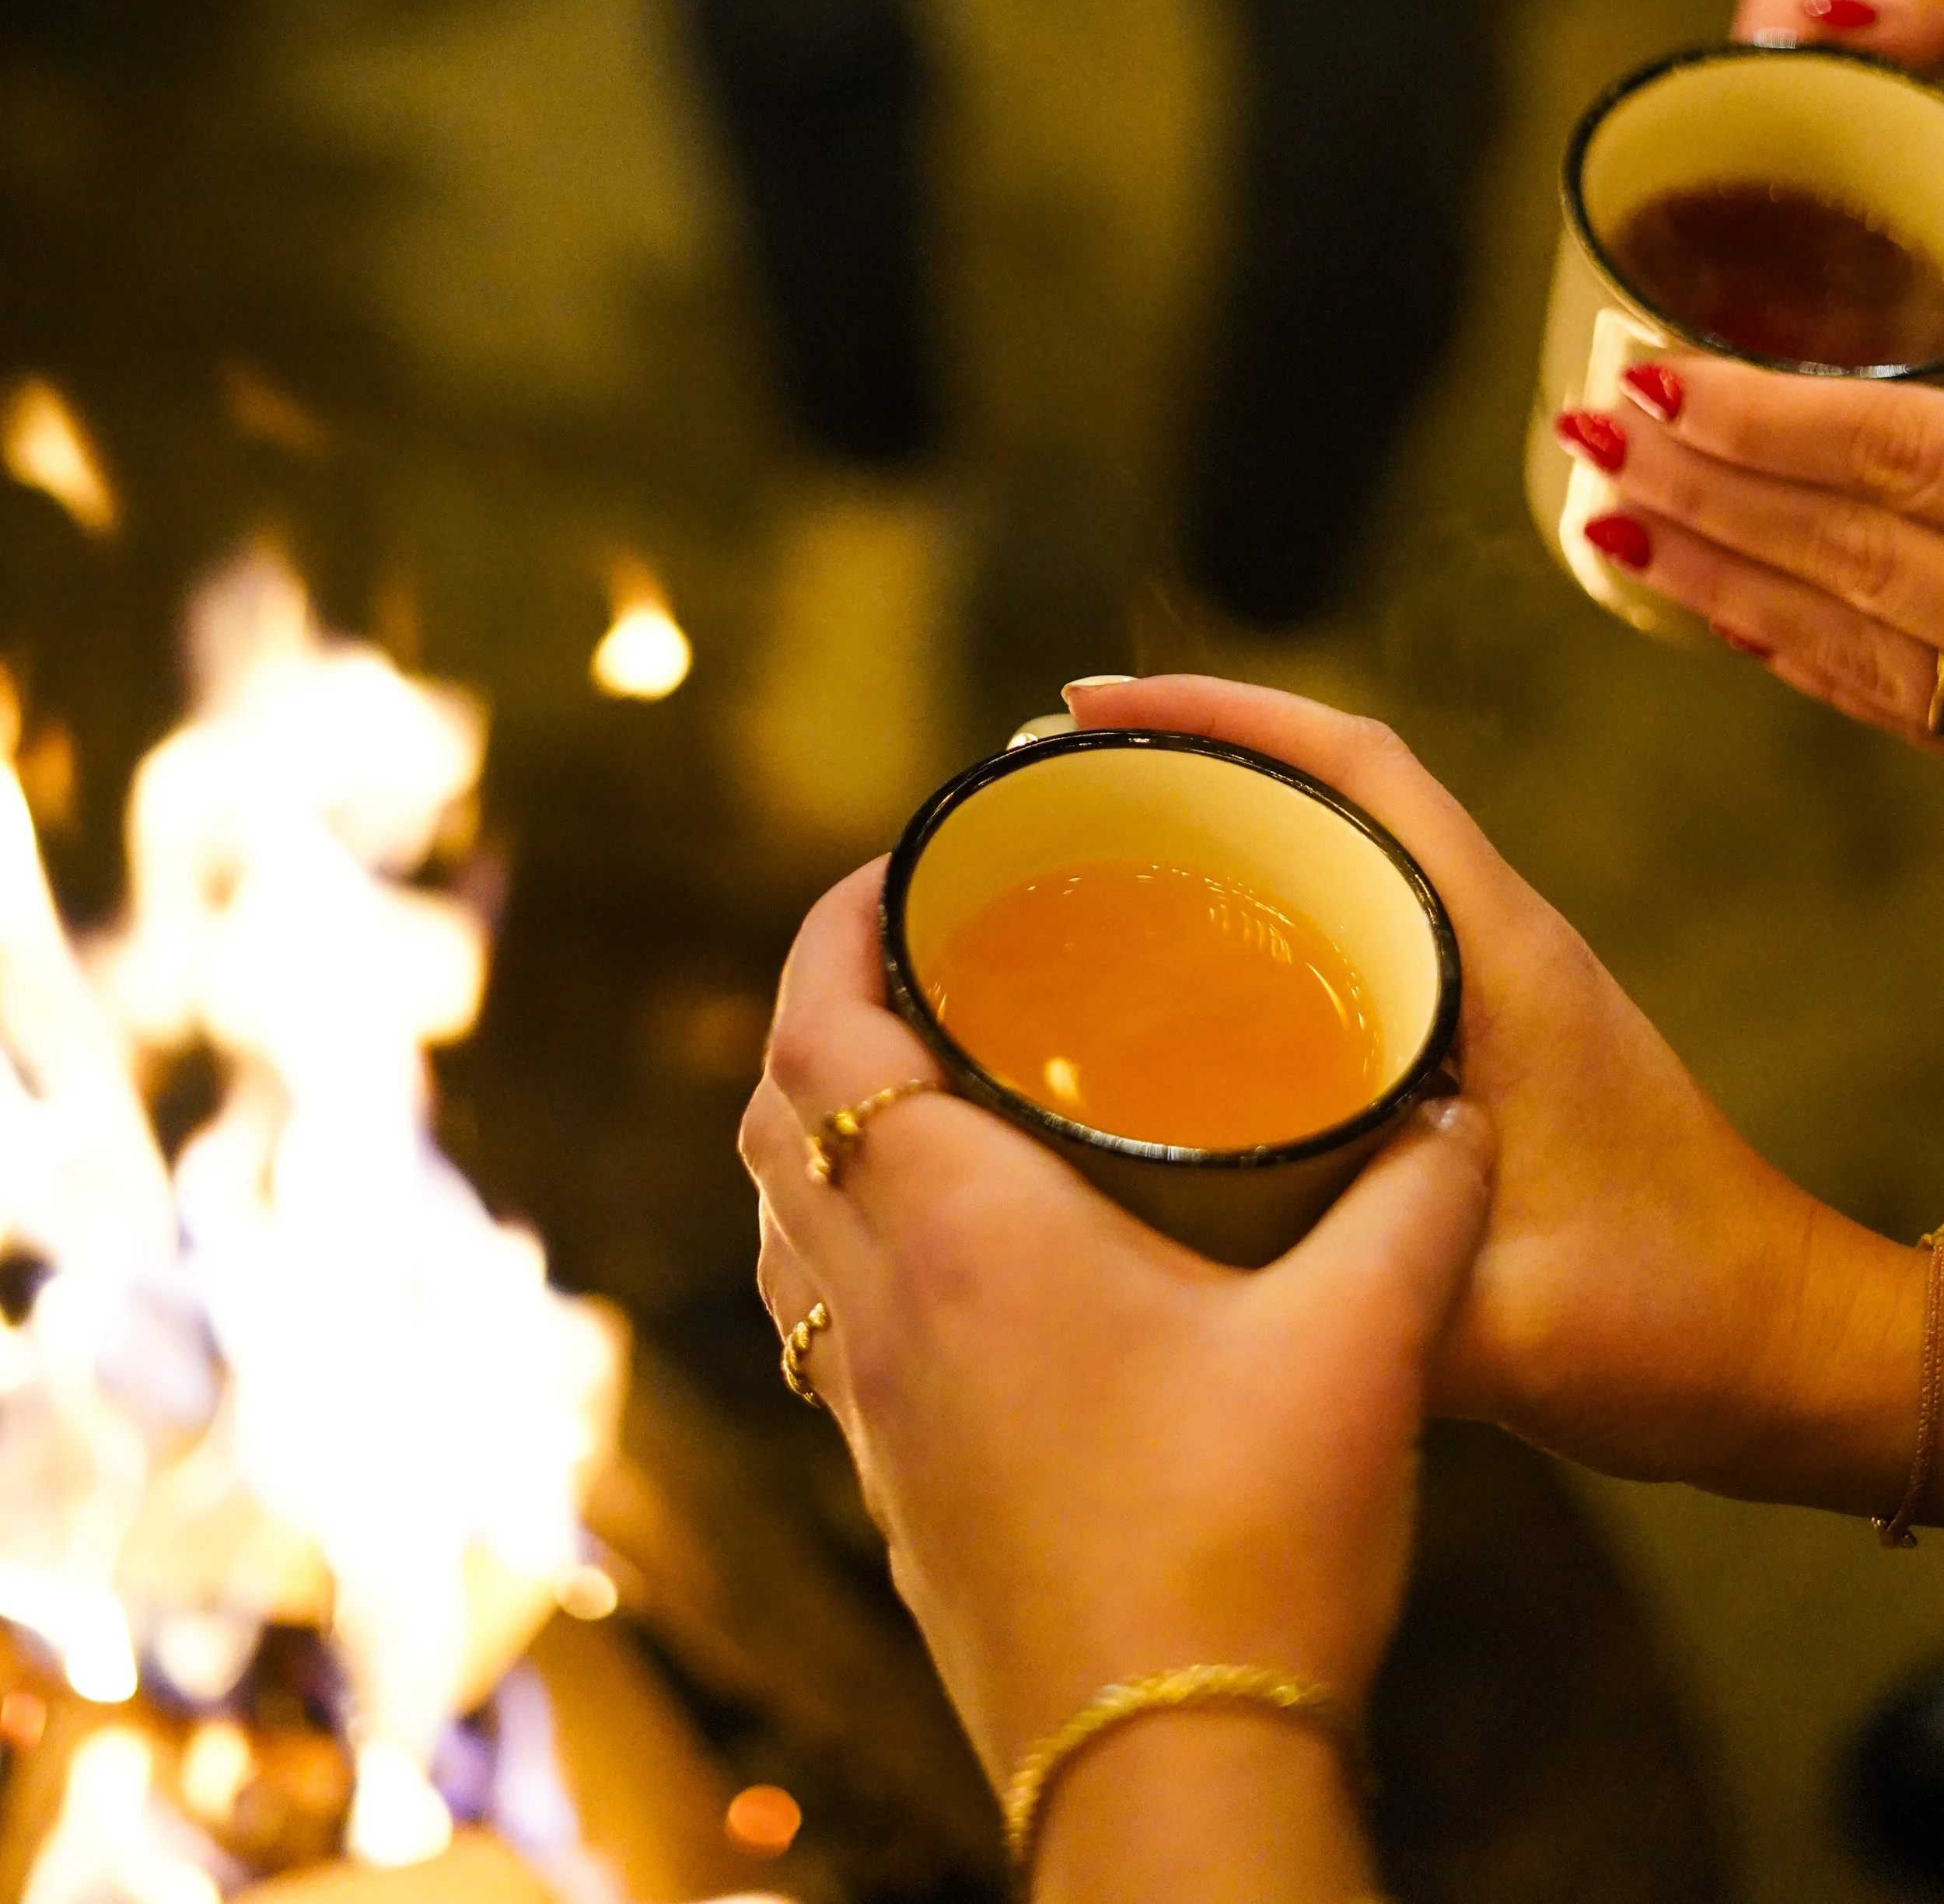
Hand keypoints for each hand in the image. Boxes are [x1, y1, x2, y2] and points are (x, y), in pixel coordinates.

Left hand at [740, 863, 1492, 1896]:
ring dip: (816, 1129)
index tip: (903, 863)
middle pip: (773, 1110)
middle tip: (921, 956)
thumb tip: (1457, 1109)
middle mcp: (878, 1304)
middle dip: (819, 1007)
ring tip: (921, 1086)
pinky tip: (950, 1261)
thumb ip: (1420, 1200)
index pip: (817, 1025)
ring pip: (779, 1224)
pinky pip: (816, 1322)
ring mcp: (868, 1411)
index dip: (835, 920)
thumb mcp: (1365, 1344)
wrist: (1171, 1777)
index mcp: (953, 1229)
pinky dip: (841, 1246)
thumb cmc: (1248, 1546)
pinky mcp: (891, 1493)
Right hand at [1063, 676, 1930, 1518]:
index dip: (1218, 712)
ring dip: (1219, 839)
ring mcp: (1490, 988)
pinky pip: (1348, 940)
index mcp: (1500, 951)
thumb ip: (1348, 1304)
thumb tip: (1179, 1299)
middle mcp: (1492, 941)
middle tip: (1046, 791)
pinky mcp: (1481, 1044)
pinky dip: (1257, 927)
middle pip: (1328, 790)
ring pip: (1335, 862)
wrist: (1792, 1358)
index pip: (1356, 767)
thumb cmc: (1674, 1320)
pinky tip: (1173, 998)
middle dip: (1186, 762)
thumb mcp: (1496, 1325)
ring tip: (1078, 869)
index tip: (1090, 711)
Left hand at [1557, 356, 1943, 745]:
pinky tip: (1721, 617)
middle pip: (1835, 539)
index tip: (1652, 385)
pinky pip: (1879, 697)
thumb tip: (1883, 312)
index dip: (1762, 419)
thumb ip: (1930, 417)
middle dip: (1699, 490)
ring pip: (1839, 629)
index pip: (1884, 449)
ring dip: (1713, 576)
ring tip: (1615, 526)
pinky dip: (1791, 648)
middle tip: (1598, 440)